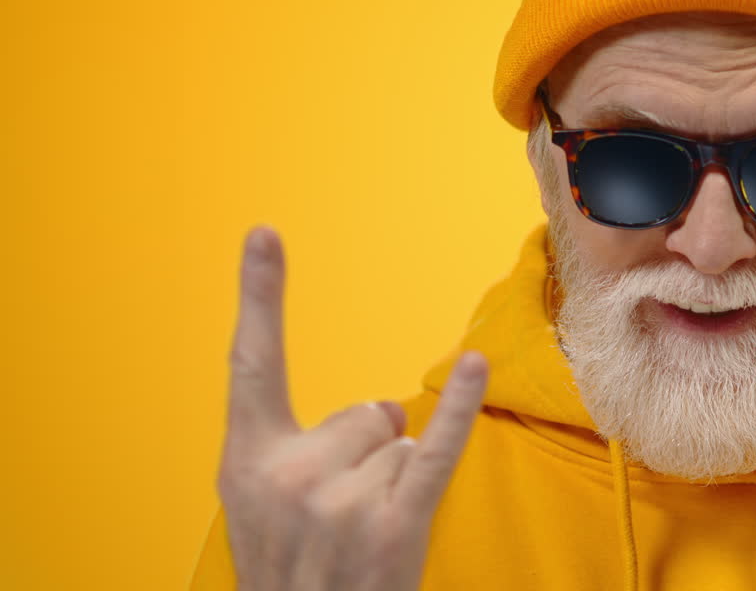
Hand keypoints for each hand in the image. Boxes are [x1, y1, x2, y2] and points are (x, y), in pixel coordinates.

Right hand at [216, 225, 488, 590]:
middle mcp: (289, 475)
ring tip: (366, 539)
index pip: (252, 363)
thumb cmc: (293, 574)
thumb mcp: (264, 513)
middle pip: (368, 412)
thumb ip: (303, 448)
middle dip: (371, 454)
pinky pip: (435, 450)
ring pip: (402, 442)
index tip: (264, 232)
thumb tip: (385, 412)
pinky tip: (474, 367)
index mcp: (247, 463)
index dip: (259, 296)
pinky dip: (459, 409)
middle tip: (346, 520)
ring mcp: (340, 501)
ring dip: (397, 483)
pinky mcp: (393, 526)